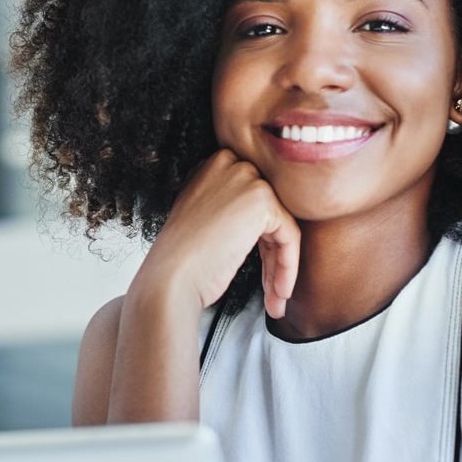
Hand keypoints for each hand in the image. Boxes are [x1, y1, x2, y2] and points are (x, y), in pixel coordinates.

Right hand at [135, 150, 300, 318]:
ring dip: (282, 266)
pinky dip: (288, 266)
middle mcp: (230, 164)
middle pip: (271, 212)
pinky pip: (290, 236)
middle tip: (272, 288)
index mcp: (214, 166)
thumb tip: (263, 221)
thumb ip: (229, 207)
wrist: (171, 277)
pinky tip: (278, 292)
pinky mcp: (262, 200)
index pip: (253, 201)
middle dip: (273, 254)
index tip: (261, 268)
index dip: (260, 239)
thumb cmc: (181, 259)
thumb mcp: (203, 218)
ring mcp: (247, 179)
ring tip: (276, 297)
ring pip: (283, 226)